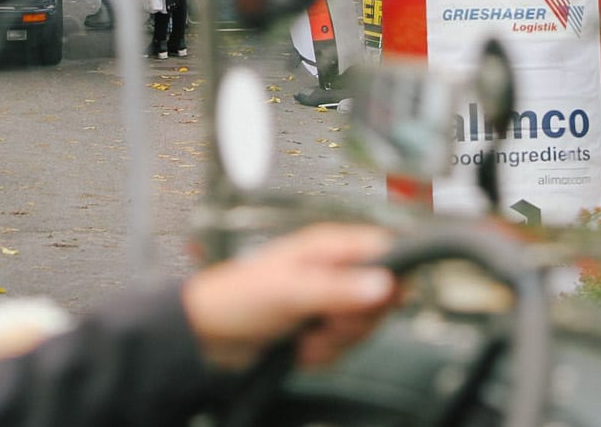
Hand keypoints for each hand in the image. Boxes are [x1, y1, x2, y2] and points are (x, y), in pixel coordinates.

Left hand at [180, 224, 393, 371]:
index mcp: (328, 247)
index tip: (375, 301)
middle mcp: (333, 270)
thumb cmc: (237, 298)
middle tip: (325, 322)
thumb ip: (338, 288)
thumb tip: (383, 283)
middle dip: (354, 321)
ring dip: (334, 342)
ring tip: (305, 335)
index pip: (384, 251)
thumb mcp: (290, 291)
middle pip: (381, 297)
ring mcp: (328, 300)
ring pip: (363, 327)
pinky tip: (299, 346)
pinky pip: (344, 347)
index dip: (390, 278)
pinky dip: (323, 354)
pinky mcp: (321, 327)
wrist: (210, 335)